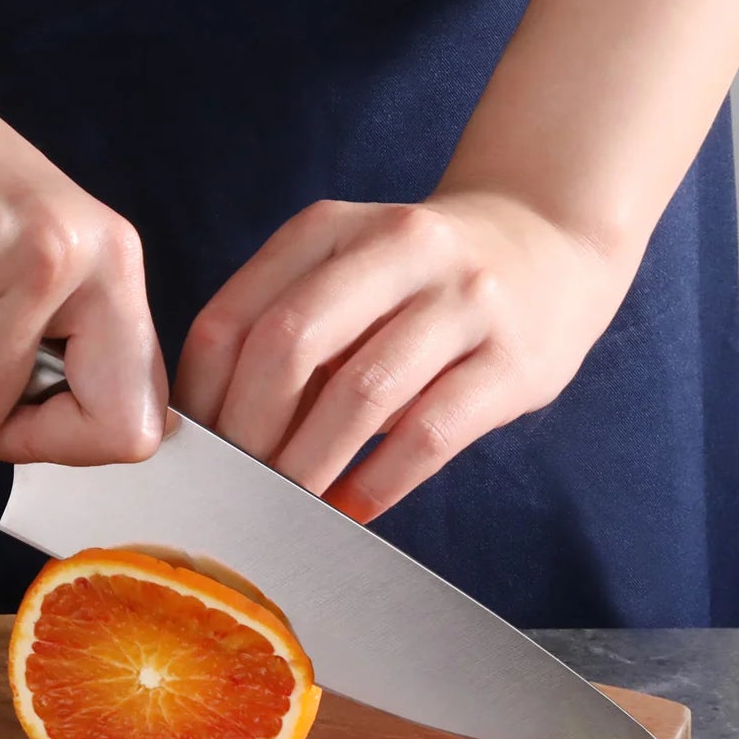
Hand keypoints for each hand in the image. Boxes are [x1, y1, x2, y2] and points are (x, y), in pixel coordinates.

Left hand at [174, 193, 639, 520]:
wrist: (550, 243)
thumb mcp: (346, 271)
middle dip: (248, 431)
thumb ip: (284, 327)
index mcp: (331, 228)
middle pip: (290, 345)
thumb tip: (207, 429)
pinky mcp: (513, 359)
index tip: (188, 450)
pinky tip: (349, 510)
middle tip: (231, 488)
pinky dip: (379, 481)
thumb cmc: (418, 281)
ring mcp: (463, 300)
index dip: (201, 394)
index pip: (235, 316)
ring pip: (361, 393)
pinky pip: (431, 432)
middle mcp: (398, 248)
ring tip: (283, 507)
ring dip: (309, 463)